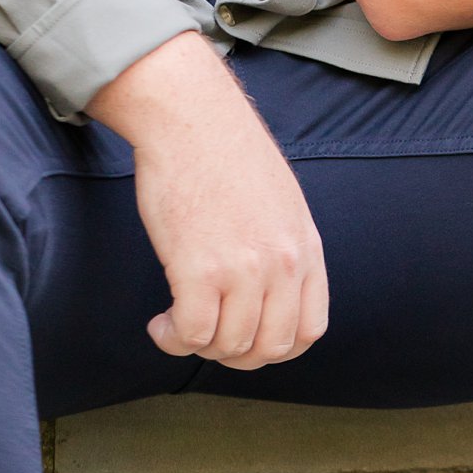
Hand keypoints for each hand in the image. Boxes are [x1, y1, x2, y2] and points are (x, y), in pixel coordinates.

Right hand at [88, 33, 328, 370]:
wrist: (193, 117)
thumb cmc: (228, 152)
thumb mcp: (281, 201)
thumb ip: (284, 248)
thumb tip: (272, 294)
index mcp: (306, 245)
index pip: (310, 330)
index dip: (275, 348)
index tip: (245, 337)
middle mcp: (283, 261)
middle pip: (270, 349)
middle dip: (235, 355)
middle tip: (207, 335)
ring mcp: (244, 268)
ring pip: (229, 347)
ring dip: (197, 345)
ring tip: (177, 323)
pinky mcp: (199, 269)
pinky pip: (192, 335)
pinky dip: (173, 338)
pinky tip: (162, 322)